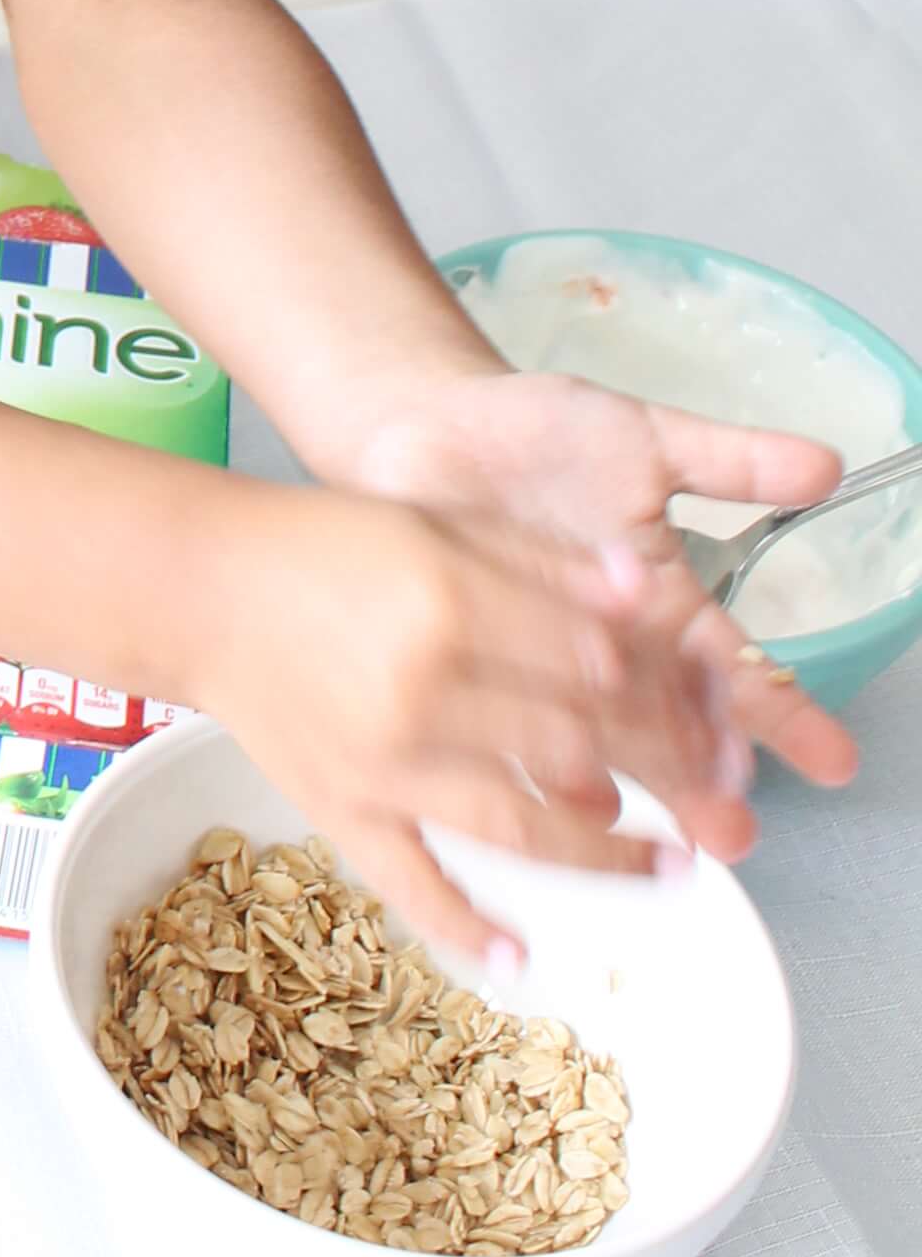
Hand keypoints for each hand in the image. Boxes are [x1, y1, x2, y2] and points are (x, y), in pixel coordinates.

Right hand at [187, 482, 843, 971]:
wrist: (195, 589)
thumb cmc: (317, 544)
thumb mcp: (434, 522)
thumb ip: (541, 559)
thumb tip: (649, 590)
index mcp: (449, 599)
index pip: (594, 659)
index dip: (666, 689)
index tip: (707, 706)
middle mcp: (422, 687)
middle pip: (577, 745)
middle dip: (663, 772)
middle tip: (718, 790)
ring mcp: (382, 761)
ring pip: (520, 825)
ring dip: (607, 856)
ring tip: (672, 869)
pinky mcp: (341, 809)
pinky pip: (410, 881)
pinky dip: (463, 925)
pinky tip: (516, 956)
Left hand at [345, 367, 857, 806]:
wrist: (424, 425)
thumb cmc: (536, 436)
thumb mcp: (643, 438)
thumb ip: (732, 460)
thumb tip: (828, 466)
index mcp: (659, 605)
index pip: (736, 669)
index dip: (786, 714)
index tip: (832, 760)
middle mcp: (608, 649)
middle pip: (674, 726)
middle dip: (708, 778)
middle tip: (736, 831)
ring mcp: (542, 663)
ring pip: (602, 736)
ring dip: (639, 783)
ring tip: (666, 825)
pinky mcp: (475, 665)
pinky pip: (509, 721)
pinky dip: (541, 756)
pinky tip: (571, 798)